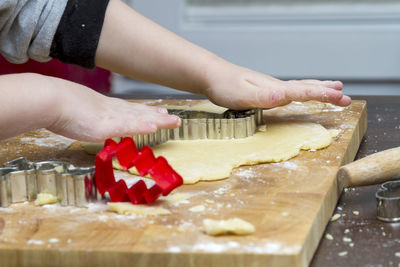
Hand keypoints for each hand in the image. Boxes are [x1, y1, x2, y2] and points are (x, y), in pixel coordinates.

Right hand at [47, 78, 179, 141]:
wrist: (48, 98)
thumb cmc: (55, 104)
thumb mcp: (76, 111)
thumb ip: (86, 117)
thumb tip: (88, 122)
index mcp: (105, 107)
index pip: (130, 110)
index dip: (146, 112)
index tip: (159, 112)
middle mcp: (112, 110)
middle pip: (140, 113)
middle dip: (158, 116)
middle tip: (174, 118)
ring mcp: (110, 117)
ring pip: (139, 119)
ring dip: (158, 121)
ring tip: (174, 121)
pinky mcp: (105, 125)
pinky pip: (128, 126)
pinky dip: (142, 126)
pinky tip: (155, 127)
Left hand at [203, 60, 350, 109]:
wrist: (212, 75)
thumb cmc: (224, 86)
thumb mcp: (241, 95)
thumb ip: (262, 96)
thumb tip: (283, 96)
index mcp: (273, 88)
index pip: (302, 91)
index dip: (322, 95)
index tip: (340, 98)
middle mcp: (276, 87)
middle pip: (306, 88)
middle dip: (327, 93)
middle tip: (346, 97)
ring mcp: (271, 88)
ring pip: (300, 87)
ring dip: (319, 89)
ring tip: (334, 89)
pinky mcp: (265, 91)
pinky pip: (291, 91)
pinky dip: (304, 91)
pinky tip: (303, 92)